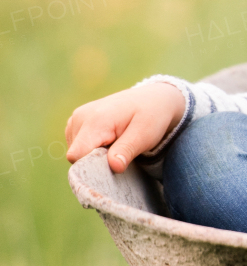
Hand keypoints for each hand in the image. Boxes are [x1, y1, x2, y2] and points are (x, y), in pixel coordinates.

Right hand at [65, 82, 186, 171]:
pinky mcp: (76, 123)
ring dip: (95, 155)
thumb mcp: (145, 134)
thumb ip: (127, 150)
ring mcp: (76, 119)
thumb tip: (114, 167)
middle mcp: (80, 118)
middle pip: (76, 156)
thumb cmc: (151, 116)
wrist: (152, 98)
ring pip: (76, 153)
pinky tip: (109, 140)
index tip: (113, 164)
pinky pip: (78, 146)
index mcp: (95, 120)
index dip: (93, 167)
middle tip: (121, 150)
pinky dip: (92, 148)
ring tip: (117, 143)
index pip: (77, 155)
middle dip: (96, 161)